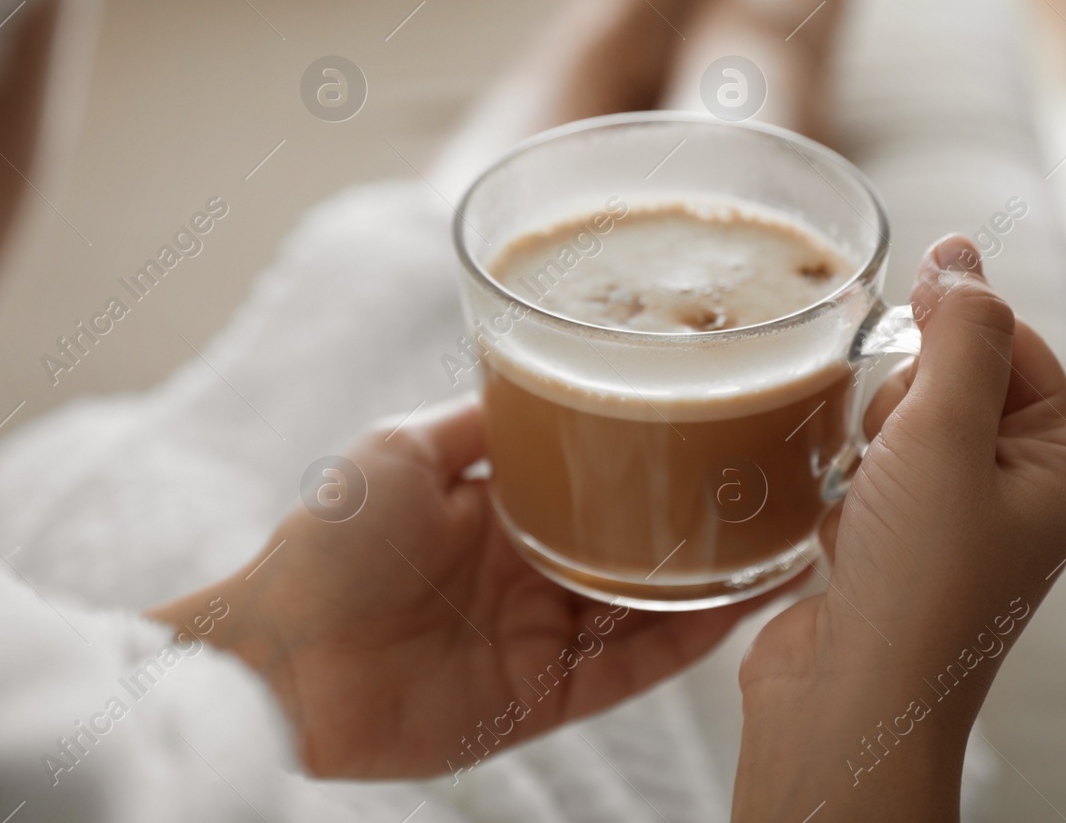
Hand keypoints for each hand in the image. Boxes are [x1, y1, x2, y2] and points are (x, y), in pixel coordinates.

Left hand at [150, 397, 777, 778]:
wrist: (280, 657)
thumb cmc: (328, 542)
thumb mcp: (405, 450)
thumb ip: (482, 420)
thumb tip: (540, 369)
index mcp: (499, 511)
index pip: (596, 482)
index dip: (650, 460)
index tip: (708, 421)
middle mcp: (530, 573)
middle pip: (636, 546)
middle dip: (699, 521)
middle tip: (772, 481)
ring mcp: (540, 637)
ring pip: (649, 607)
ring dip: (714, 580)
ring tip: (785, 536)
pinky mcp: (543, 697)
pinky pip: (630, 669)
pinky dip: (687, 638)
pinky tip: (738, 603)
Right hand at [733, 236, 1065, 821]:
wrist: (848, 703)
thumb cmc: (915, 582)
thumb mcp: (947, 435)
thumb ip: (960, 331)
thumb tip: (960, 248)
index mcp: (1059, 466)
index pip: (1010, 342)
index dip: (951, 335)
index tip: (907, 354)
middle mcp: (1013, 493)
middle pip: (947, 378)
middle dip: (902, 405)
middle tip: (894, 463)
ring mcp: (950, 524)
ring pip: (895, 425)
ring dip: (866, 449)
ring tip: (867, 505)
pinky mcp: (891, 547)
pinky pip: (859, 473)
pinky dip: (841, 491)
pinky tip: (843, 535)